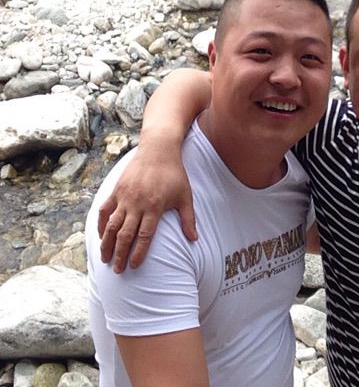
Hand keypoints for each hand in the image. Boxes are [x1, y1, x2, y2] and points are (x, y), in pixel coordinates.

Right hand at [98, 145, 196, 272]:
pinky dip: (100, 225)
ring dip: (106, 244)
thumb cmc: (174, 174)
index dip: (138, 253)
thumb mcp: (185, 195)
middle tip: (118, 270)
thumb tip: (194, 239)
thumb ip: (188, 219)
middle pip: (125, 235)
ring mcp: (124, 197)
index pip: (144, 236)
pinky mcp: (116, 190)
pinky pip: (104, 211)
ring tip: (105, 259)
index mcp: (154, 207)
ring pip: (111, 226)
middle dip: (120, 254)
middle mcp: (137, 204)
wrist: (158, 150)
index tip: (134, 266)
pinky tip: (101, 237)